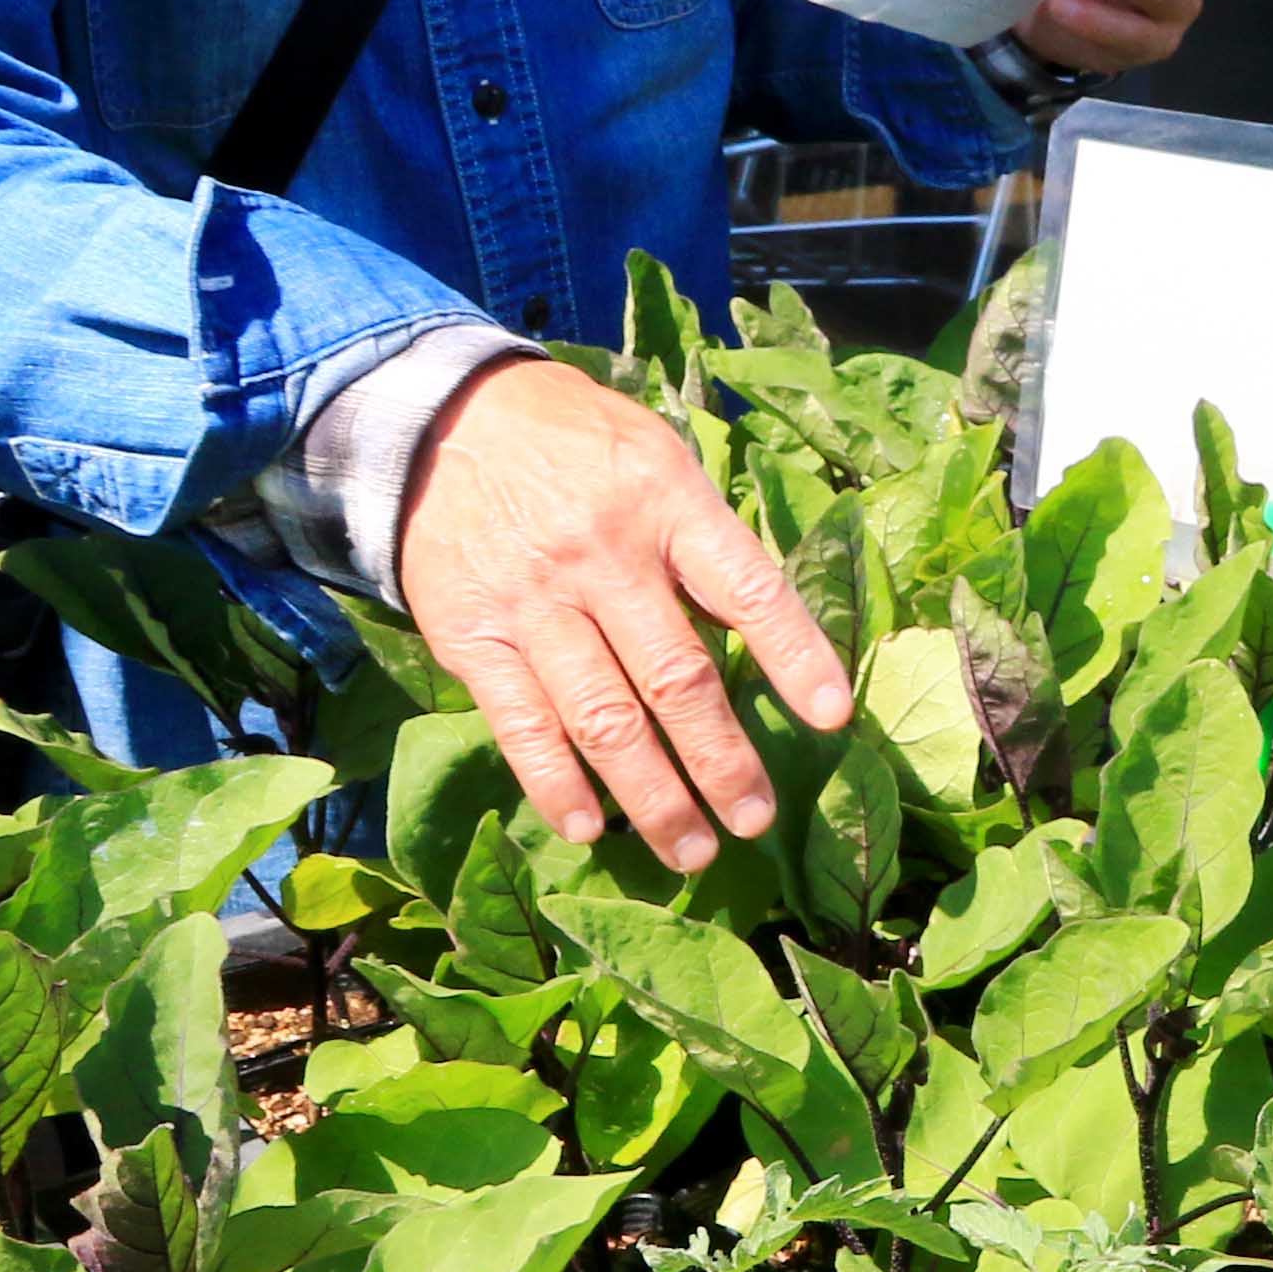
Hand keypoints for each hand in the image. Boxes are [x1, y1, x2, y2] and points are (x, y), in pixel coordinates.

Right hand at [393, 358, 847, 868]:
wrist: (440, 421)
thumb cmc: (575, 444)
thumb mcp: (655, 457)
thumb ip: (703, 538)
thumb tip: (763, 633)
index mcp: (665, 503)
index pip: (747, 589)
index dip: (796, 656)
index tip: (833, 719)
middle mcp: (602, 556)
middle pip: (677, 679)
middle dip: (724, 761)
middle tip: (754, 821)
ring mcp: (535, 603)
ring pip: (605, 720)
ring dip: (653, 797)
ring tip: (690, 851)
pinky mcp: (474, 638)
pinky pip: (522, 726)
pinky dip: (555, 786)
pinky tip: (588, 829)